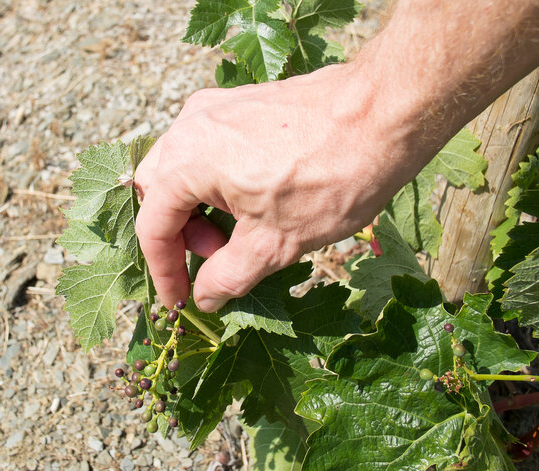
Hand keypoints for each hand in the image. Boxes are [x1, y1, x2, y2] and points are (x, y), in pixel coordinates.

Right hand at [134, 64, 430, 311]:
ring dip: (199, 207)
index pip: (153, 227)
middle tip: (219, 257)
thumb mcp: (276, 244)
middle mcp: (190, 126)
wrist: (385, 113)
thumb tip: (205, 297)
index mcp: (187, 161)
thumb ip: (228, 275)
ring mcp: (215, 108)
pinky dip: (216, 180)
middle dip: (181, 233)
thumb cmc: (331, 175)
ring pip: (182, 167)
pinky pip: (208, 147)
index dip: (164, 271)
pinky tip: (256, 200)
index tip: (179, 301)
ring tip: (243, 230)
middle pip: (159, 192)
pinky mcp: (241, 102)